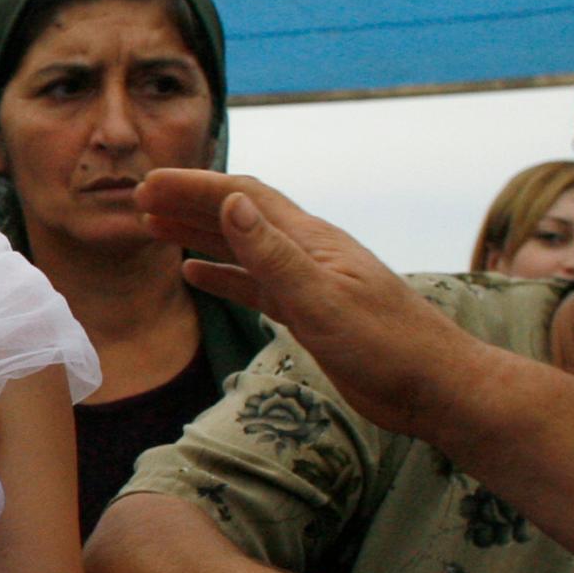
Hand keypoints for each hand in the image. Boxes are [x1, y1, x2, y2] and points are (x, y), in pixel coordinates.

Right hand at [134, 171, 488, 439]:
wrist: (434, 387)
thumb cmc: (387, 346)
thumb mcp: (323, 299)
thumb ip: (273, 254)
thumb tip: (231, 202)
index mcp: (310, 240)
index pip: (243, 197)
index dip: (195, 186)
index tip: (149, 185)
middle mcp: (306, 252)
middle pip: (238, 215)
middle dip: (188, 203)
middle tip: (139, 200)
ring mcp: (308, 281)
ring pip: (242, 247)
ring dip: (198, 234)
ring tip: (154, 228)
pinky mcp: (309, 312)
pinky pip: (254, 283)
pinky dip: (221, 274)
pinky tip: (195, 274)